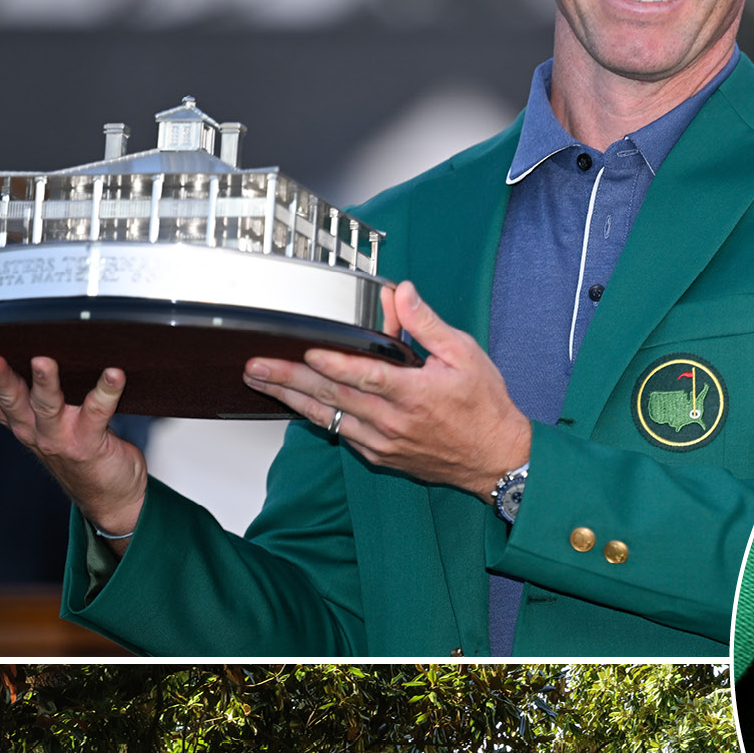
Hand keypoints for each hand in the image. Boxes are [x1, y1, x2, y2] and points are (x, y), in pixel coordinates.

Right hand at [0, 354, 149, 537]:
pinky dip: (106, 391)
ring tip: (43, 361)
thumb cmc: (79, 449)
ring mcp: (58, 436)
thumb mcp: (44, 422)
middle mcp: (32, 428)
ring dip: (45, 381)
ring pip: (47, 404)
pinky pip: (98, 411)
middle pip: (8, 398)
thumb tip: (24, 347)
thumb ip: (32, 393)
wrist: (110, 496)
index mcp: (17, 419)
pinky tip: (114, 374)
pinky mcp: (89, 442)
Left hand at [244, 281, 530, 496]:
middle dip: (290, 379)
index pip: (368, 376)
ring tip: (260, 382)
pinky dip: (316, 417)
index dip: (335, 364)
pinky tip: (295, 404)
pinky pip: (342, 434)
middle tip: (256, 366)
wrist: (497, 459)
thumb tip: (402, 293)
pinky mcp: (380, 455)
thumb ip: (428, 324)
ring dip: (291, 399)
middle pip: (334, 396)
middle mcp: (394, 421)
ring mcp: (383, 441)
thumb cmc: (485, 407)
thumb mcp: (466, 355)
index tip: (307, 352)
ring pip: (329, 417)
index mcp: (416, 393)